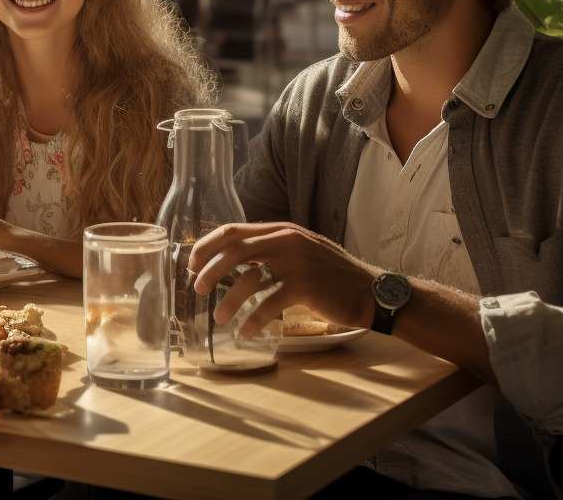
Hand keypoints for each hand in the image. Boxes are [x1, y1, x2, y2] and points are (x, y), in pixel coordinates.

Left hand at [188, 222, 378, 337]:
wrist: (370, 290)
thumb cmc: (331, 274)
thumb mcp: (299, 250)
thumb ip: (270, 249)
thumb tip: (231, 260)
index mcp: (281, 230)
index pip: (233, 230)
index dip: (207, 246)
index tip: (192, 264)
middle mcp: (287, 240)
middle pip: (235, 251)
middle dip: (210, 270)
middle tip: (198, 288)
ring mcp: (296, 262)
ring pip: (249, 280)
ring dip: (229, 301)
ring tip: (219, 317)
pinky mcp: (305, 286)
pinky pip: (268, 304)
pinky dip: (252, 321)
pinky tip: (245, 332)